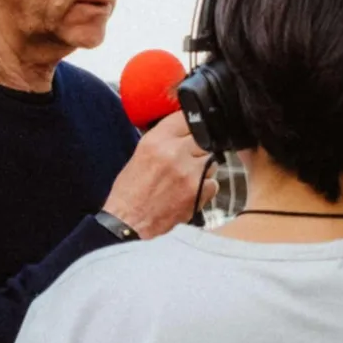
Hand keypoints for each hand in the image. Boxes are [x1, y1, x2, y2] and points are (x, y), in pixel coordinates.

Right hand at [103, 111, 218, 238]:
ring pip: (212, 160)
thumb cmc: (130, 192)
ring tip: (186, 178)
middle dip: (199, 147)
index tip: (193, 129)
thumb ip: (163, 140)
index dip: (192, 125)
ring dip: (204, 167)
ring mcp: (189, 172)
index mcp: (156, 141)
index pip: (186, 118)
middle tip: (189, 158)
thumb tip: (183, 130)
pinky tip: (190, 192)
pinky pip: (214, 182)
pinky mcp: (199, 192)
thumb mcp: (141, 155)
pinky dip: (206, 187)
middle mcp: (174, 153)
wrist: (128, 224)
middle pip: (203, 138)